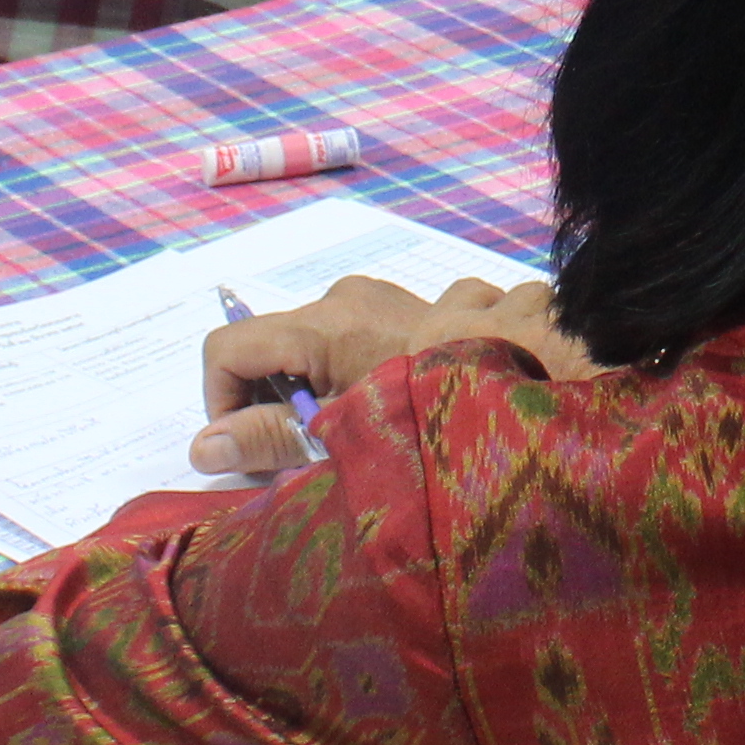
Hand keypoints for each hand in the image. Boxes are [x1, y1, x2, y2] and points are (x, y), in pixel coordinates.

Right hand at [192, 273, 590, 475]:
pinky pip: (395, 330)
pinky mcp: (441, 302)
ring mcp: (399, 295)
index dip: (220, 401)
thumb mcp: (343, 439)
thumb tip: (200, 447)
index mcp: (322, 324)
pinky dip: (395, 365)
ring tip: (381, 428)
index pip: (228, 346)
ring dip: (342, 385)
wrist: (544, 375)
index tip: (247, 445)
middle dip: (285, 398)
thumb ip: (269, 439)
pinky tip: (426, 400)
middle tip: (318, 449)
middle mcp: (353, 296)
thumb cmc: (432, 416)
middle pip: (282, 345)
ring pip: (338, 340)